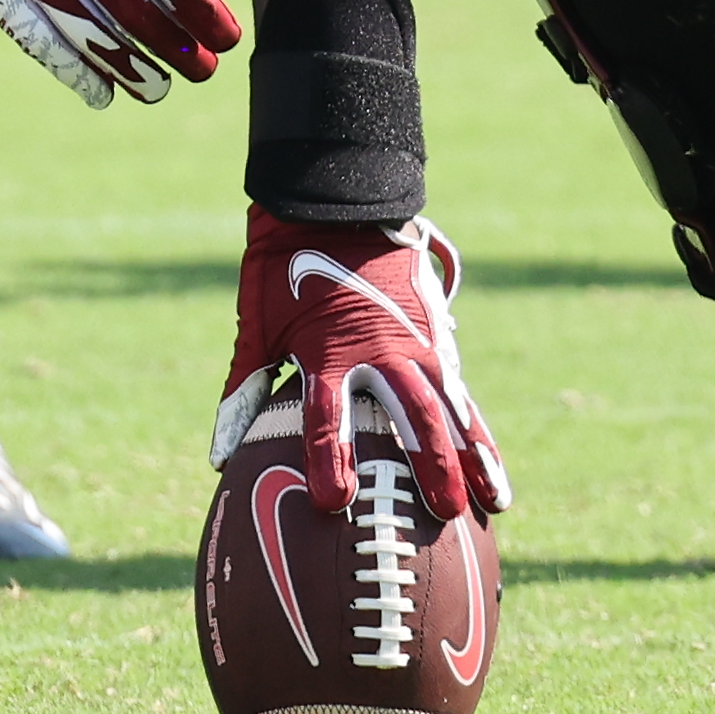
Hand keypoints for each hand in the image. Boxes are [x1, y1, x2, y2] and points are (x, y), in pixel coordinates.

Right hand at [0, 0, 239, 105]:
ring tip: (163, 87)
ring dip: (135, 71)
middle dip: (179, 49)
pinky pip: (47, 45)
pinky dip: (76, 72)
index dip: (202, 13)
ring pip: (98, 43)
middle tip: (206, 67)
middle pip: (140, 19)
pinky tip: (103, 92)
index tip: (228, 35)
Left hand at [222, 212, 507, 522]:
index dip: (328, 458)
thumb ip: (245, 389)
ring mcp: (413, 341)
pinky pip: (458, 391)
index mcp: (326, 350)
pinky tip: (493, 469)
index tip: (333, 502)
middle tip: (444, 511)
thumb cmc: (284, 269)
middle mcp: (378, 349)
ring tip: (496, 501)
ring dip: (474, 451)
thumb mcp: (257, 326)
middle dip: (431, 463)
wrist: (333, 202)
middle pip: (411, 412)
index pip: (325, 414)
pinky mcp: (433, 335)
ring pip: (450, 403)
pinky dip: (476, 430)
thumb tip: (218, 458)